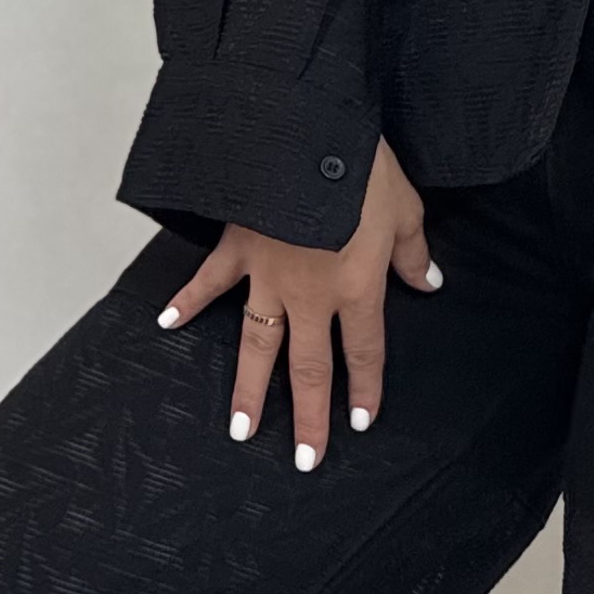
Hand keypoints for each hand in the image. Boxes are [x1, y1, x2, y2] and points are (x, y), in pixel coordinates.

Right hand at [153, 138, 439, 468]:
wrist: (306, 132)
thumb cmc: (360, 166)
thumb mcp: (404, 208)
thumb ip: (413, 253)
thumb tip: (426, 281)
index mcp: (357, 287)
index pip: (364, 352)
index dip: (364, 390)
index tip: (358, 424)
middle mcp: (310, 295)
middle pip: (310, 367)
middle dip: (308, 417)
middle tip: (303, 461)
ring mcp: (267, 275)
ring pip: (258, 344)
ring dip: (250, 390)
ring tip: (242, 430)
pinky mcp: (236, 245)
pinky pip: (208, 281)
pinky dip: (186, 301)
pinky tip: (166, 324)